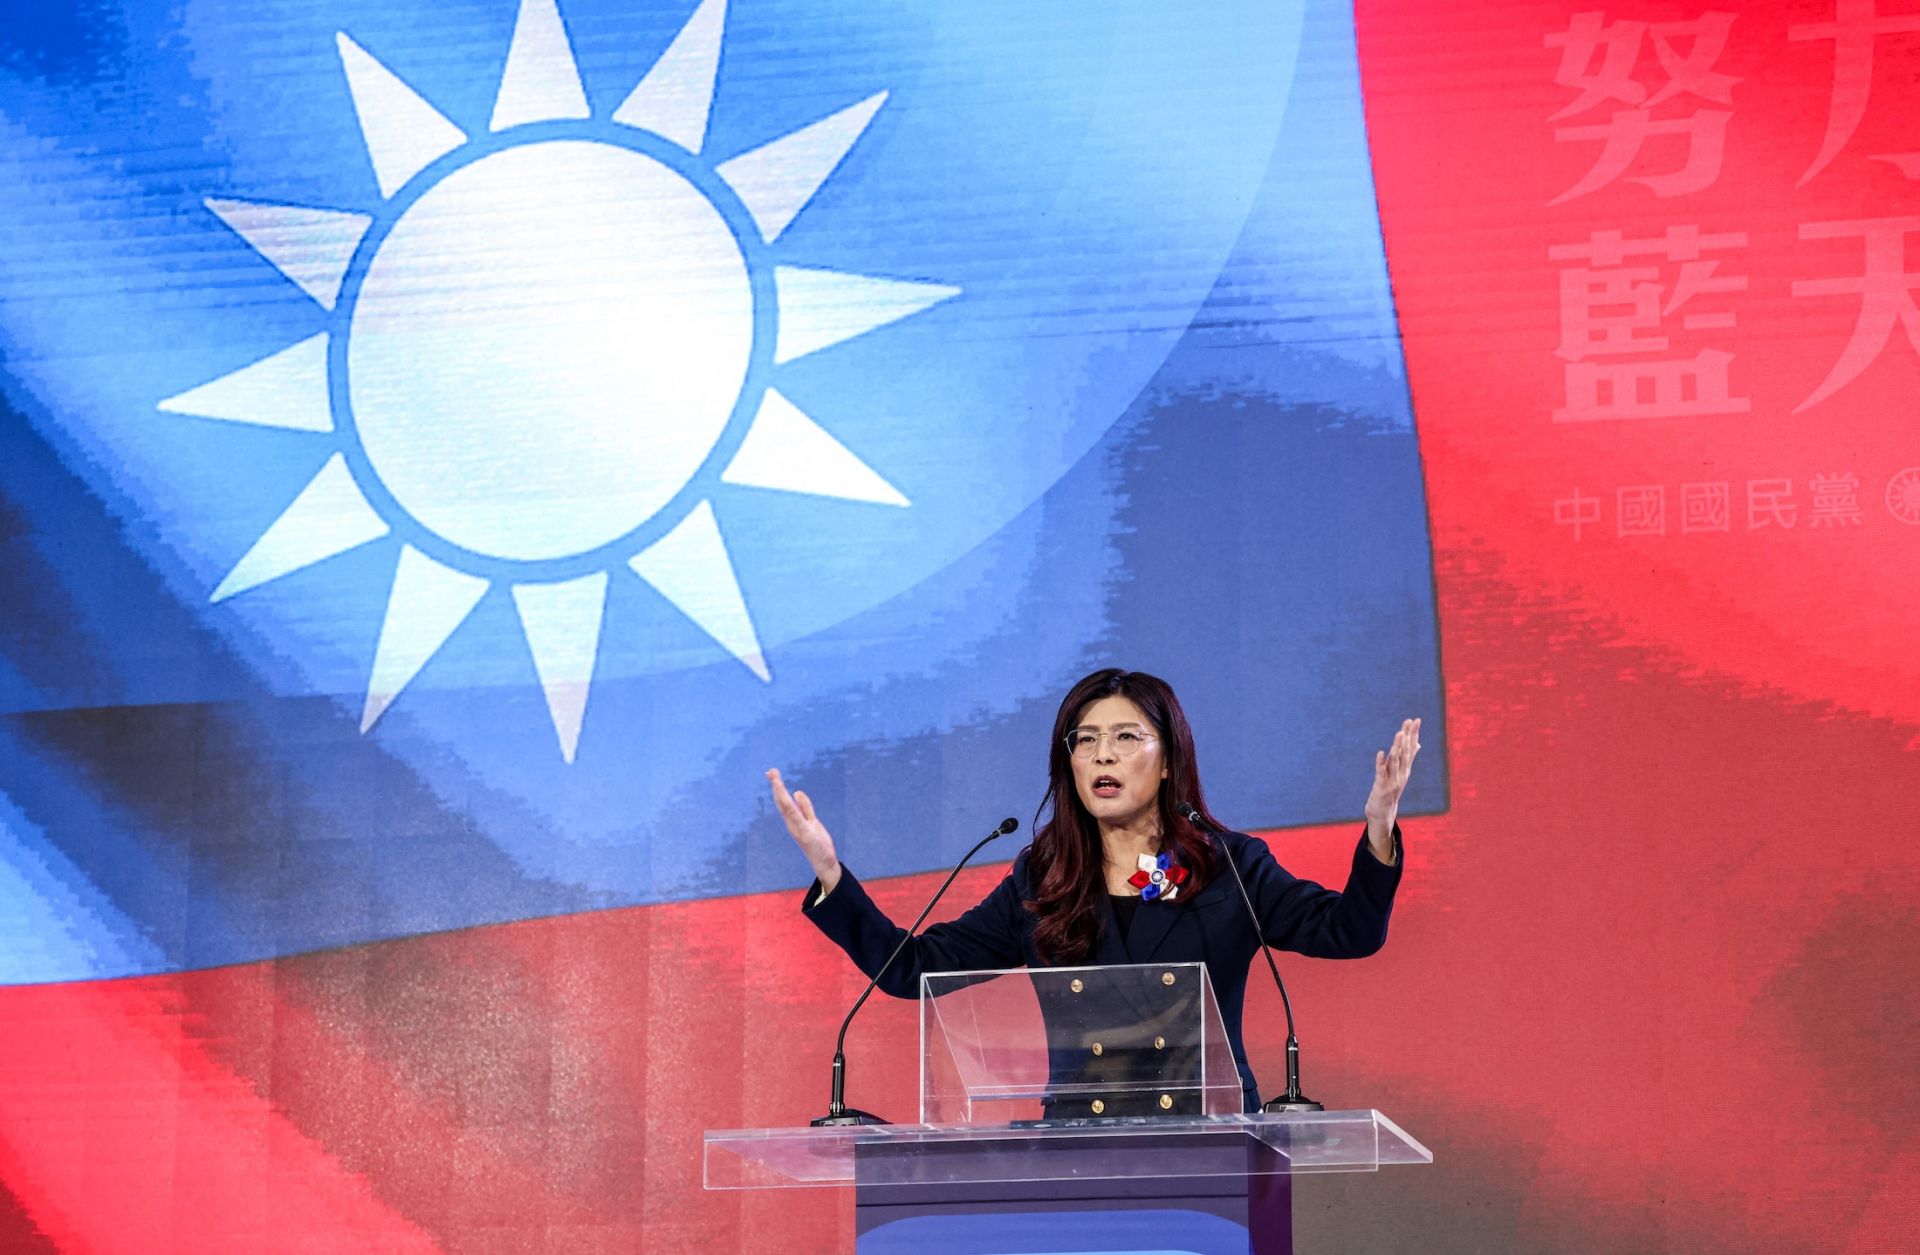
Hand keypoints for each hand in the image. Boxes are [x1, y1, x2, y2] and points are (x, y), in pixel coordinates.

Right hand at [767, 768, 840, 894]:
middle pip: (782, 802)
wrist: (825, 863)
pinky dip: (792, 806)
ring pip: (786, 808)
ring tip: (775, 779)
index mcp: (794, 820)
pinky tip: (790, 795)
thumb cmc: (818, 844)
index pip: (784, 801)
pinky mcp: (806, 834)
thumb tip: (797, 792)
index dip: (778, 787)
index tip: (772, 773)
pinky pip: (797, 818)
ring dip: (781, 793)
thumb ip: (805, 807)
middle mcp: (792, 824)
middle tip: (770, 771)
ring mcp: (798, 829)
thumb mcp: (812, 821)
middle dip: (777, 786)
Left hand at [1364, 718, 1421, 862]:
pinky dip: (1381, 763)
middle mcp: (1401, 774)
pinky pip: (1381, 773)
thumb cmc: (1390, 791)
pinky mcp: (1381, 788)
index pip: (1411, 748)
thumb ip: (1408, 758)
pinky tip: (1380, 752)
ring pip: (1395, 762)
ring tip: (1399, 734)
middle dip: (1407, 737)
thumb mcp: (1401, 774)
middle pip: (1405, 753)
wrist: (1383, 814)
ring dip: (1397, 747)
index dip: (1414, 734)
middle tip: (1409, 722)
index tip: (1416, 720)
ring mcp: (1392, 781)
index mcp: (1405, 769)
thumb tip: (1418, 744)